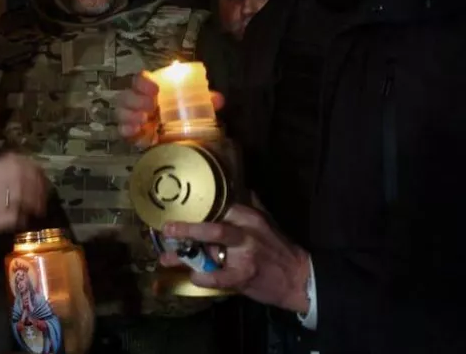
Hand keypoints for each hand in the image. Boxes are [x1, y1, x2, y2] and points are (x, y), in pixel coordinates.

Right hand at [115, 71, 224, 148]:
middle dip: (136, 100)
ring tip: (143, 121)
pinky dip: (128, 131)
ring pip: (120, 112)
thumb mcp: (195, 107)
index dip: (144, 82)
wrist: (177, 140)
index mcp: (150, 91)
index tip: (155, 89)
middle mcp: (137, 102)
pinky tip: (137, 133)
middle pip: (126, 95)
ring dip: (130, 115)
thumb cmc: (182, 116)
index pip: (140, 80)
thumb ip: (204, 101)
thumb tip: (218, 99)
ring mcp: (132, 119)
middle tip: (151, 106)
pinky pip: (122, 131)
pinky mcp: (131, 135)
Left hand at [159, 204, 310, 313]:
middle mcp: (246, 232)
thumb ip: (252, 205)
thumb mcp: (267, 221)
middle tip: (166, 230)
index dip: (195, 210)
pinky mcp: (244, 275)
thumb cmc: (279, 249)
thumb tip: (242, 187)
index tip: (176, 210)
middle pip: (212, 226)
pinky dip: (202, 277)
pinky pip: (216, 276)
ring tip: (165, 258)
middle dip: (186, 228)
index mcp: (249, 216)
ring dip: (184, 255)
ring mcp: (245, 254)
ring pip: (211, 249)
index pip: (218, 208)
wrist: (300, 279)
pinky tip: (193, 277)